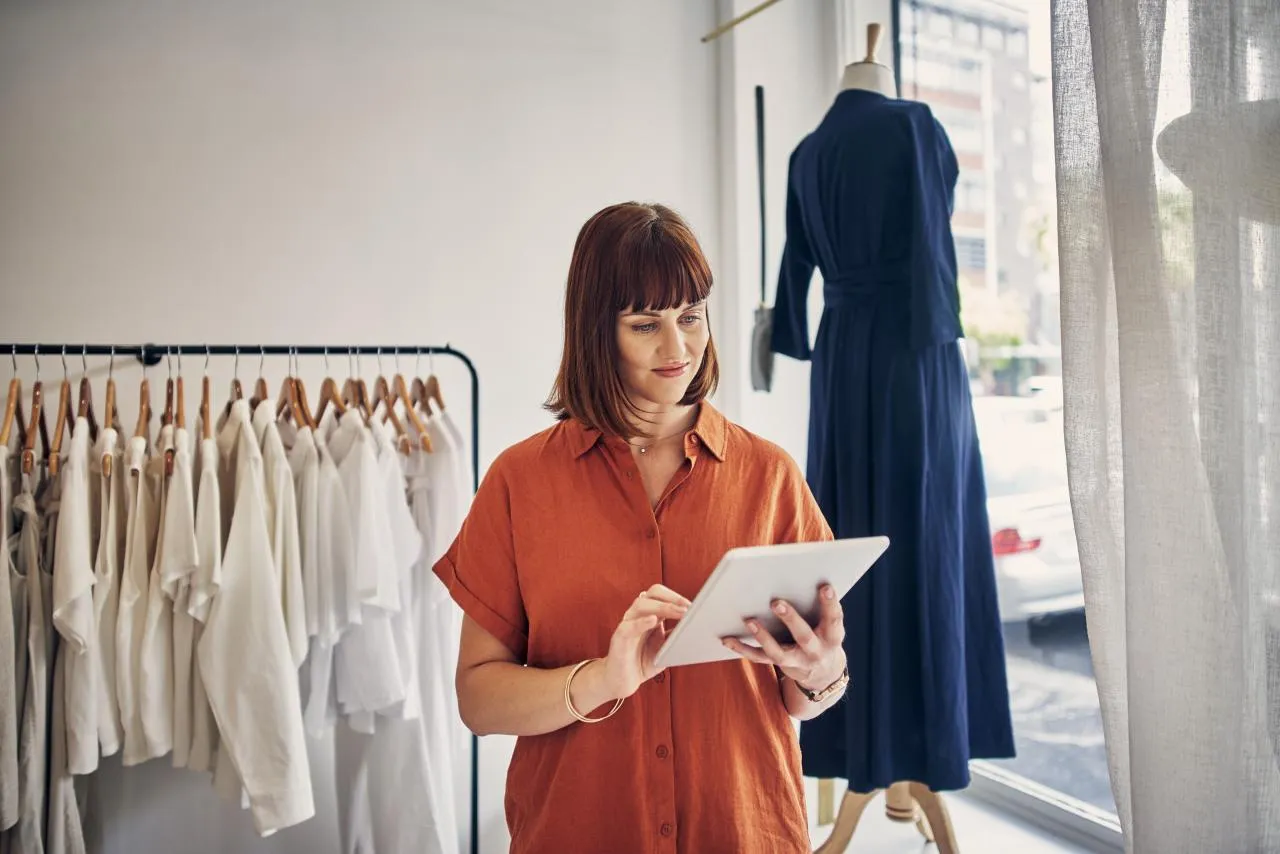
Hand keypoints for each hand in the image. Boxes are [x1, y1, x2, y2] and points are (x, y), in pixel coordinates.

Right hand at [599, 584, 690, 699]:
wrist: (623, 681)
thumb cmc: (643, 661)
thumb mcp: (666, 647)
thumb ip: (676, 635)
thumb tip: (695, 626)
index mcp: (650, 614)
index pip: (662, 595)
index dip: (677, 597)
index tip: (693, 606)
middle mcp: (638, 615)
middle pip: (652, 594)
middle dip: (671, 598)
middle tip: (688, 608)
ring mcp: (627, 624)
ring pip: (641, 605)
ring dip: (662, 607)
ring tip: (678, 613)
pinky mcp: (619, 638)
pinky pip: (628, 626)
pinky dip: (641, 622)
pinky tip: (653, 620)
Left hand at [722, 584, 846, 691]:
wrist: (823, 673)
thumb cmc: (824, 634)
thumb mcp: (829, 624)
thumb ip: (819, 606)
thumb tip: (800, 573)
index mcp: (832, 637)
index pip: (834, 620)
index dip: (830, 604)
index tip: (825, 586)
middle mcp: (815, 651)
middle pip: (804, 637)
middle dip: (791, 620)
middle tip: (776, 602)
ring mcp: (796, 661)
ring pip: (778, 652)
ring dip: (763, 636)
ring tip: (749, 620)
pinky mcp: (779, 665)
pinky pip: (759, 658)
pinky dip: (742, 648)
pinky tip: (727, 638)